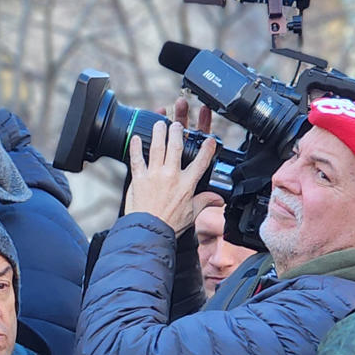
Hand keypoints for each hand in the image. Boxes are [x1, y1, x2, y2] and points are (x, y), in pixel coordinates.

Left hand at [125, 101, 219, 233]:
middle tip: (177, 124)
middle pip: (176, 147)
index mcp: (187, 184)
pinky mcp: (138, 179)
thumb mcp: (192, 214)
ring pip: (157, 147)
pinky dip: (136, 147)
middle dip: (177, 131)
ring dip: (159, 133)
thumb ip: (204, 201)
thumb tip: (218, 199)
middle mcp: (171, 176)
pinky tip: (136, 138)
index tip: (210, 139)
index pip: (201, 162)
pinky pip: (136, 159)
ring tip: (159, 122)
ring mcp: (154, 175)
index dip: (207, 148)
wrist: (149, 232)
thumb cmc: (170, 224)